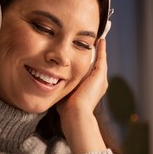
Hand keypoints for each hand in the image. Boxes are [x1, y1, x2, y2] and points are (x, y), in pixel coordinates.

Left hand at [56, 39, 108, 153]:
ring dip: (100, 50)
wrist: (76, 114)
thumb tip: (51, 84)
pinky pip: (102, 58)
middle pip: (97, 65)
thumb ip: (61, 88)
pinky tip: (100, 40)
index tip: (82, 55)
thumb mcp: (64, 95)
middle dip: (95, 55)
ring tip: (98, 39)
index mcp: (90, 90)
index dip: (86, 63)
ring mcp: (101, 80)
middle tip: (95, 43)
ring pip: (101, 61)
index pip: (89, 73)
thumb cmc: (67, 110)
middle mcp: (98, 84)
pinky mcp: (100, 75)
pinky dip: (101, 49)